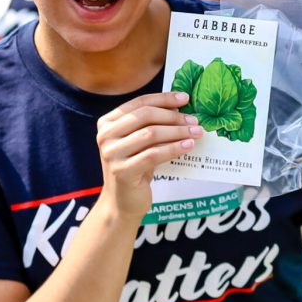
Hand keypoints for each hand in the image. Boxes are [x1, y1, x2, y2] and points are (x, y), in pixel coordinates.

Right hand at [95, 91, 202, 220]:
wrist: (122, 202)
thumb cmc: (135, 167)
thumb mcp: (139, 142)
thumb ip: (151, 124)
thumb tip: (180, 106)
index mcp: (108, 122)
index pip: (139, 103)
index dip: (163, 99)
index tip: (185, 98)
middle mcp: (106, 135)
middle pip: (145, 116)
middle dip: (173, 116)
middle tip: (194, 120)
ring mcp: (112, 153)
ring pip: (151, 134)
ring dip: (177, 132)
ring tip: (196, 132)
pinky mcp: (122, 171)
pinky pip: (154, 155)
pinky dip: (174, 148)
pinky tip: (188, 146)